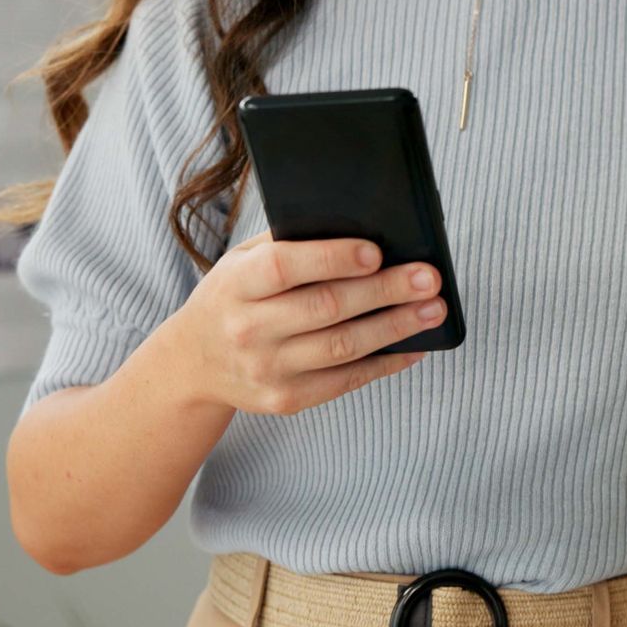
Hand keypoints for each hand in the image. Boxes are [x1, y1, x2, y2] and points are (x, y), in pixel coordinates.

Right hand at [162, 228, 443, 414]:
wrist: (193, 363)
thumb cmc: (234, 296)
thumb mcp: (242, 261)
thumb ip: (288, 243)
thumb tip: (360, 227)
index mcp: (236, 285)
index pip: (284, 269)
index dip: (332, 259)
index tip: (376, 252)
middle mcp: (247, 330)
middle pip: (325, 308)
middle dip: (385, 291)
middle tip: (428, 278)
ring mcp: (266, 370)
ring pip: (342, 347)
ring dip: (395, 328)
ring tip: (433, 309)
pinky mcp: (285, 400)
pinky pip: (345, 381)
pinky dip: (385, 363)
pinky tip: (414, 346)